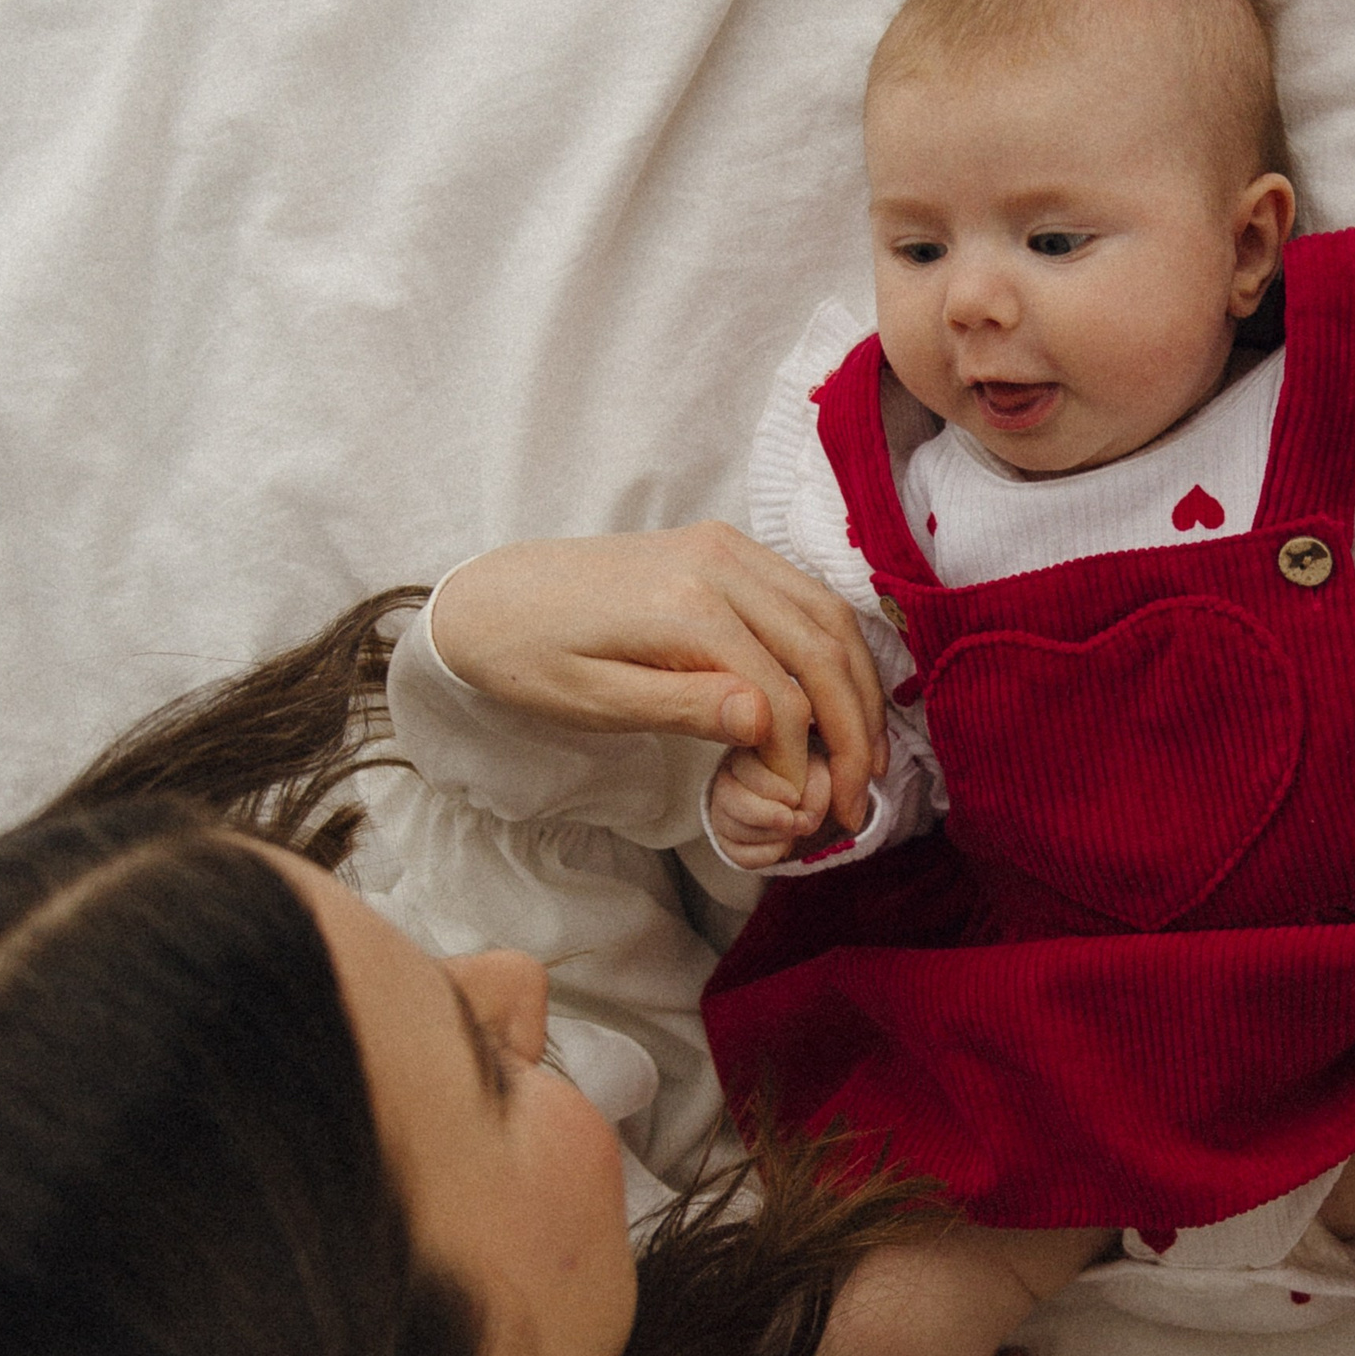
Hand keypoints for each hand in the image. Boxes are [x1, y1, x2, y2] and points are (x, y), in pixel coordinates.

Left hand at [430, 524, 886, 825]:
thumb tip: (769, 721)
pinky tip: (840, 695)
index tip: (806, 809)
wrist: (488, 595)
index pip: (782, 693)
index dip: (805, 760)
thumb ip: (684, 707)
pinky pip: (806, 595)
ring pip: (828, 616)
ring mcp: (726, 547)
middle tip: (861, 795)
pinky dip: (836, 647)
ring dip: (861, 686)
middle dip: (855, 727)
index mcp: (684, 607)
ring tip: (866, 752)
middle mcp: (718, 564)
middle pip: (823, 649)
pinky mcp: (725, 546)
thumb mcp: (592, 701)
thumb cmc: (529, 658)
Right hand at [706, 742, 836, 869]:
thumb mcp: (817, 773)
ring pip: (734, 829)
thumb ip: (816, 787)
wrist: (800, 802)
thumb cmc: (805, 778)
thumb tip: (803, 820)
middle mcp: (726, 783)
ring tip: (793, 830)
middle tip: (792, 820)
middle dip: (766, 815)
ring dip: (771, 835)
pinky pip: (738, 854)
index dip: (771, 787)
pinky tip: (783, 845)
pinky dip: (765, 855)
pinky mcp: (727, 841)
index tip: (795, 797)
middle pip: (732, 800)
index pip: (745, 768)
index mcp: (746, 756)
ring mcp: (722, 813)